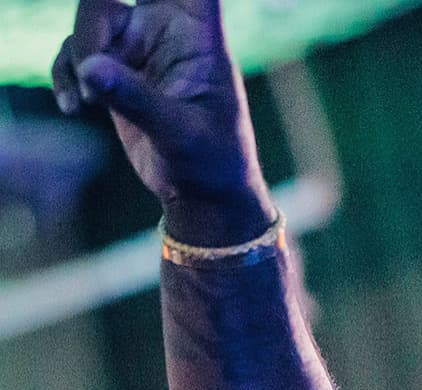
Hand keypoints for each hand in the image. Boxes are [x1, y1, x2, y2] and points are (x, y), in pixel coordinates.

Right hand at [52, 0, 272, 241]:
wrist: (203, 196)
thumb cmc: (212, 163)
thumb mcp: (181, 135)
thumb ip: (138, 100)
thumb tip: (88, 69)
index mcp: (199, 32)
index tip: (140, 1)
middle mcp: (166, 29)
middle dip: (97, 13)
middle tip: (93, 52)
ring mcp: (138, 46)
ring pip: (93, 18)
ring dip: (79, 53)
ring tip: (84, 100)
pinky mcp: (114, 70)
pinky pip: (77, 52)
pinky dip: (66, 74)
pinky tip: (72, 107)